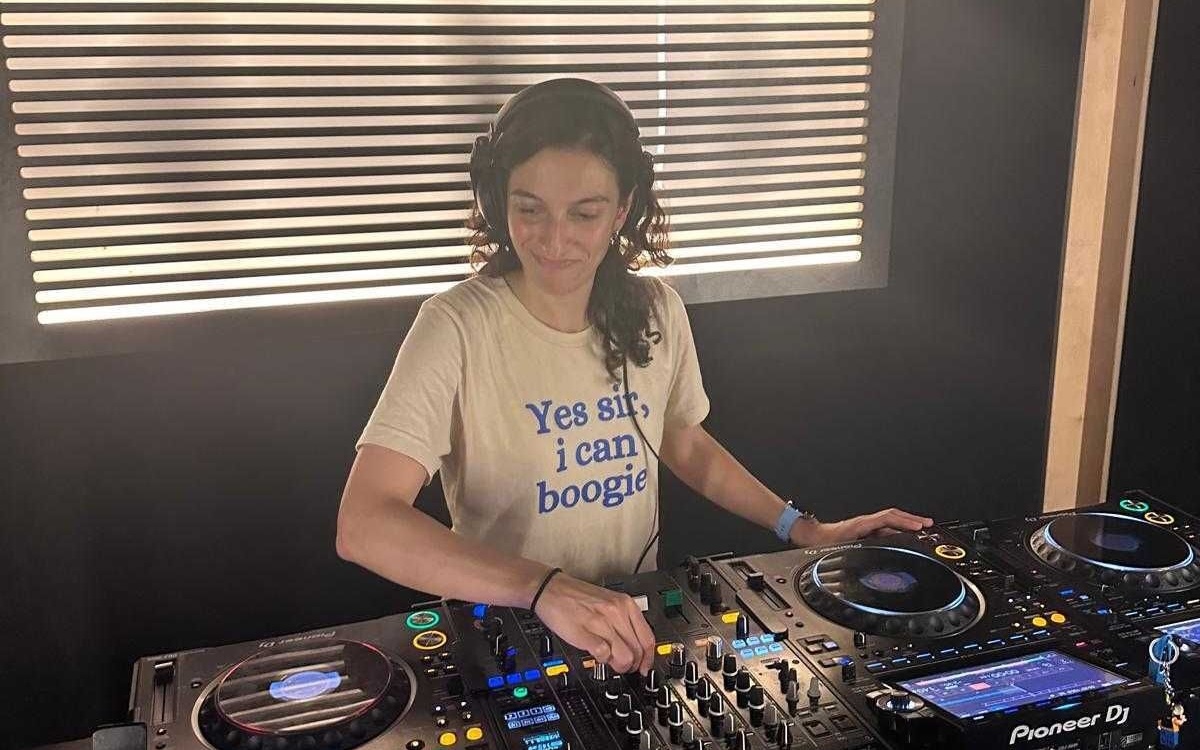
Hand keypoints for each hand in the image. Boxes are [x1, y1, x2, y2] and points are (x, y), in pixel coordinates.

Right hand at [533, 571, 655, 674]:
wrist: (550, 588)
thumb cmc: (577, 597)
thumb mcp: (610, 602)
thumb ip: (624, 621)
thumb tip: (636, 646)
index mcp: (626, 604)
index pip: (648, 638)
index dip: (648, 659)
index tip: (644, 667)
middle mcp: (617, 612)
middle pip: (638, 651)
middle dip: (632, 665)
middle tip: (623, 665)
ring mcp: (601, 622)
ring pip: (625, 656)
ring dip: (618, 665)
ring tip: (609, 660)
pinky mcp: (584, 632)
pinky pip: (603, 654)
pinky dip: (602, 659)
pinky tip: (596, 654)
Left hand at [790, 507, 932, 546]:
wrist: (812, 536)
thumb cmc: (825, 542)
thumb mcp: (843, 546)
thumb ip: (860, 545)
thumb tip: (879, 545)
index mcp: (862, 524)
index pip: (888, 518)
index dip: (904, 522)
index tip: (919, 526)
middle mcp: (866, 522)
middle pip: (893, 516)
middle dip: (912, 519)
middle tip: (928, 524)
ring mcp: (866, 525)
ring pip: (890, 520)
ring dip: (906, 523)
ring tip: (922, 527)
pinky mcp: (865, 529)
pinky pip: (885, 526)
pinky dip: (898, 529)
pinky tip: (904, 536)